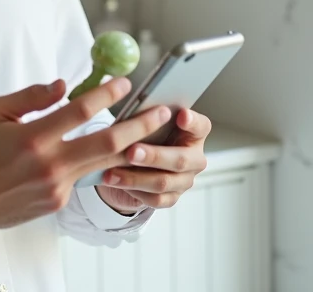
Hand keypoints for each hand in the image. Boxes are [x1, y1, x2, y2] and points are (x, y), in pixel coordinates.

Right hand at [0, 76, 169, 258]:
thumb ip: (32, 96)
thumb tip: (63, 84)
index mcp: (31, 137)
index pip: (78, 111)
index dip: (105, 94)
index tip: (124, 82)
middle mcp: (48, 164)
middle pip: (106, 142)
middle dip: (139, 126)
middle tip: (162, 112)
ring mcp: (56, 186)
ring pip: (102, 162)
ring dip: (130, 146)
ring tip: (151, 132)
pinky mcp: (58, 202)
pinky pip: (82, 176)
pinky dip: (95, 162)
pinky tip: (108, 152)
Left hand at [95, 107, 211, 213]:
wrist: (136, 163)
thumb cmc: (144, 134)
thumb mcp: (145, 123)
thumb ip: (144, 118)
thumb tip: (128, 114)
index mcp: (193, 133)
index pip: (201, 126)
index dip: (192, 121)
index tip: (181, 114)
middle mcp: (194, 158)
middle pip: (180, 160)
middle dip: (153, 156)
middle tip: (131, 151)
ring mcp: (185, 180)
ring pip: (164, 182)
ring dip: (135, 178)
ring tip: (112, 172)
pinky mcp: (172, 197)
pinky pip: (155, 199)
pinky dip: (133, 191)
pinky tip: (116, 183)